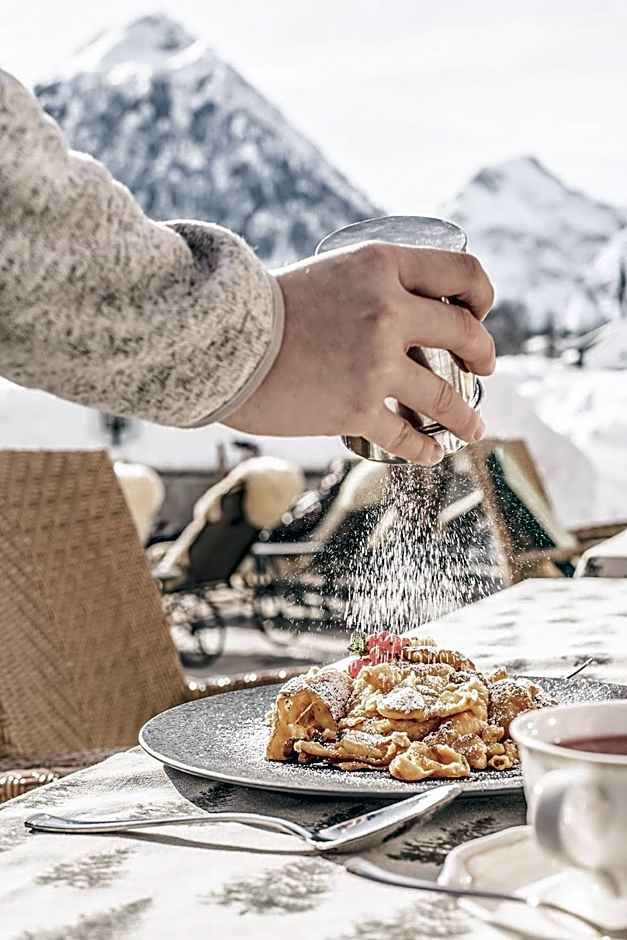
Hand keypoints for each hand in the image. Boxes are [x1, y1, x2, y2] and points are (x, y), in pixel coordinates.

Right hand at [225, 242, 494, 463]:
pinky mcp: (356, 409)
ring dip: (467, 416)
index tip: (478, 315)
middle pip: (466, 334)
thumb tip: (408, 307)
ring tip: (474, 427)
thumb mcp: (331, 272)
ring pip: (447, 396)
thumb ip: (372, 285)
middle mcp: (388, 312)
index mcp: (382, 267)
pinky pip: (407, 437)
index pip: (461, 274)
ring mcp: (375, 364)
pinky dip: (425, 450)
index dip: (481, 295)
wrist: (223, 342)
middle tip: (484, 367)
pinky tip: (432, 454)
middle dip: (484, 354)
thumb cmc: (269, 308)